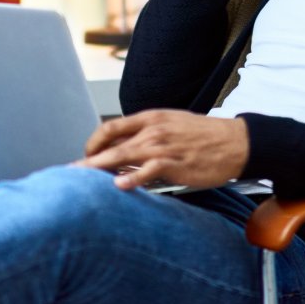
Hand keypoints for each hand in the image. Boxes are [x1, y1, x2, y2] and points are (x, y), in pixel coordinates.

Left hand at [76, 109, 249, 190]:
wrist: (235, 141)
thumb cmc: (204, 136)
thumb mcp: (172, 126)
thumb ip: (147, 136)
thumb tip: (122, 152)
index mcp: (151, 117)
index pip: (111, 127)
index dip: (93, 142)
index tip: (85, 156)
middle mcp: (154, 129)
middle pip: (111, 142)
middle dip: (87, 159)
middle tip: (68, 173)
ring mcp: (164, 146)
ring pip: (124, 155)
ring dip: (99, 168)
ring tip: (80, 180)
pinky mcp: (176, 164)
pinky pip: (149, 170)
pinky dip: (133, 178)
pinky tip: (119, 186)